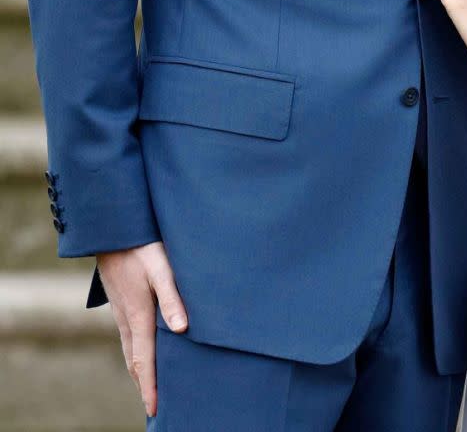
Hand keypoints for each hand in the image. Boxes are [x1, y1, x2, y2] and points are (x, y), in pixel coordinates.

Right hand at [96, 240, 187, 417]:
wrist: (112, 230)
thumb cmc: (141, 247)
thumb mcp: (162, 270)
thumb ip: (173, 298)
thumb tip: (182, 330)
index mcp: (138, 316)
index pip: (144, 360)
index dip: (150, 387)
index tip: (154, 409)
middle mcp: (126, 319)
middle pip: (134, 361)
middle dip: (144, 385)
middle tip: (152, 406)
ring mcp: (121, 311)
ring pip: (129, 349)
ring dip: (138, 370)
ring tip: (147, 385)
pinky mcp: (120, 301)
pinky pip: (127, 336)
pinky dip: (134, 352)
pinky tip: (141, 349)